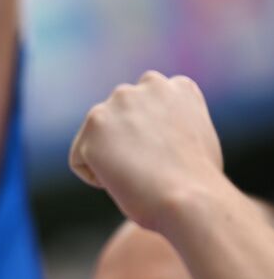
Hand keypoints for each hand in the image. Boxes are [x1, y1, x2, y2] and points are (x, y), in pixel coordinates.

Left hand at [69, 72, 223, 233]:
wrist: (189, 195)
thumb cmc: (198, 183)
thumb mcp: (198, 140)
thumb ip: (174, 125)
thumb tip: (157, 134)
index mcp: (178, 86)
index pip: (145, 113)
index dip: (149, 144)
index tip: (163, 161)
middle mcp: (149, 83)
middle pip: (118, 122)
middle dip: (124, 147)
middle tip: (146, 170)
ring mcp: (120, 101)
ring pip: (97, 139)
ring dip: (109, 161)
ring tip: (136, 175)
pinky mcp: (95, 124)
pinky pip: (80, 161)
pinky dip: (95, 178)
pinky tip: (120, 182)